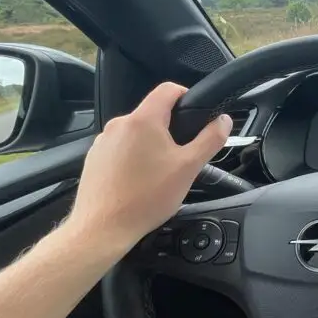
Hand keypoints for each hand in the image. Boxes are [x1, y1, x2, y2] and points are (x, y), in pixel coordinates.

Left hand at [67, 82, 231, 257]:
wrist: (103, 227)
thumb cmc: (146, 198)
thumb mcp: (188, 168)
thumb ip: (210, 140)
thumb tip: (223, 121)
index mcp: (143, 120)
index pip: (167, 89)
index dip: (186, 95)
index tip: (195, 114)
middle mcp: (119, 125)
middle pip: (152, 114)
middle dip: (169, 130)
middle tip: (181, 156)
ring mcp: (103, 141)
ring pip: (136, 133)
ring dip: (150, 146)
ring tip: (158, 174)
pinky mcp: (94, 158)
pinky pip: (120, 149)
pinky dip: (132, 159)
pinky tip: (138, 182)